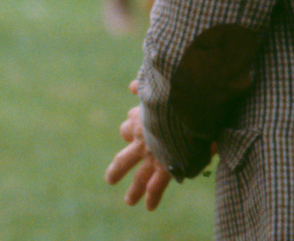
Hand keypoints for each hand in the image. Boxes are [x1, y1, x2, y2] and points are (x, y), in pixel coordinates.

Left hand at [104, 81, 171, 210]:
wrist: (182, 112)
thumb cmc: (173, 97)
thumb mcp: (156, 88)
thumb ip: (142, 87)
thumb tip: (131, 86)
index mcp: (139, 120)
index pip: (128, 125)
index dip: (131, 125)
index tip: (134, 125)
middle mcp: (141, 141)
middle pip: (123, 159)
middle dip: (117, 170)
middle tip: (110, 179)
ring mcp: (152, 156)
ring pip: (138, 177)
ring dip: (134, 190)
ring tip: (129, 201)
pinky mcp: (165, 167)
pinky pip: (156, 186)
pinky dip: (152, 196)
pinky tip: (148, 207)